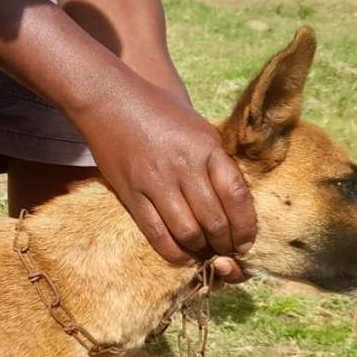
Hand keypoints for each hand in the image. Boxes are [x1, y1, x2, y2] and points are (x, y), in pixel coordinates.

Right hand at [75, 74, 255, 281]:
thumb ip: (218, 162)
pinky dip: (173, 251)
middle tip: (228, 252)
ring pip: (187, 232)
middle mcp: (184, 165)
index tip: (246, 241)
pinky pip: (156, 233)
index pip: (237, 195)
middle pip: (214, 220)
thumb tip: (237, 204)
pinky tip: (182, 255)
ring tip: (206, 252)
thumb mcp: (199, 129)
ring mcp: (156, 181)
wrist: (110, 101)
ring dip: (201, 249)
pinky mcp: (131, 193)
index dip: (246, 226)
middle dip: (225, 244)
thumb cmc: (160, 113)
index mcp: (207, 147)